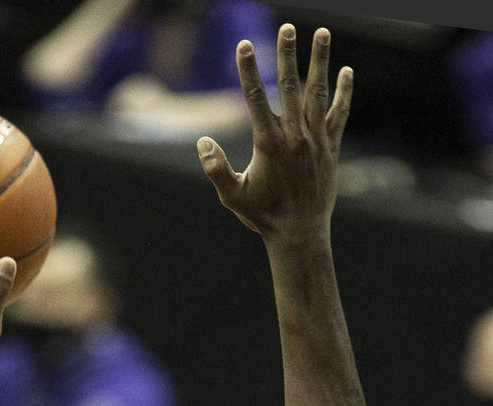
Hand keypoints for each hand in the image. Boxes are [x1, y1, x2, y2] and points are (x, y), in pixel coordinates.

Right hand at [197, 25, 351, 244]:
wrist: (300, 234)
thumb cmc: (263, 216)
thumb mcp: (233, 196)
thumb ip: (216, 169)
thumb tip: (202, 141)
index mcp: (268, 144)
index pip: (255, 99)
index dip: (248, 71)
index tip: (244, 46)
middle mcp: (294, 137)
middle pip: (289, 87)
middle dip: (286, 55)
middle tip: (287, 27)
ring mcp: (315, 141)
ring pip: (317, 93)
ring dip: (319, 61)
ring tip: (322, 32)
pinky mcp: (330, 149)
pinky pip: (339, 115)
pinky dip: (344, 93)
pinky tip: (347, 71)